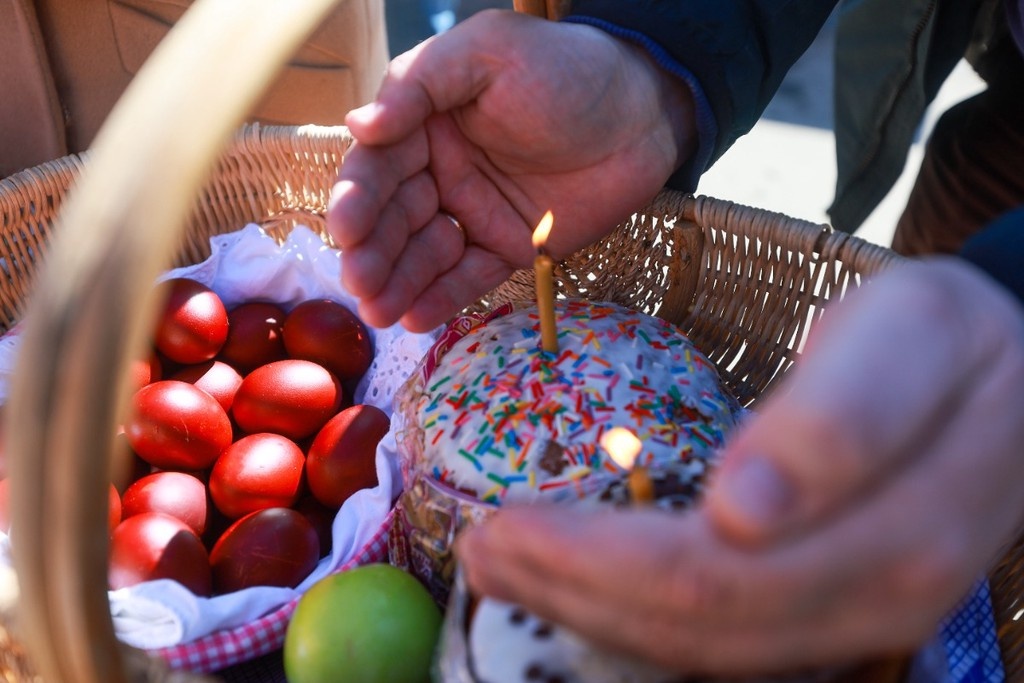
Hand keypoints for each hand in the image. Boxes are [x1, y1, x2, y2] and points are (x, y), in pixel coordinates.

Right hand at [327, 10, 694, 330]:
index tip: (346, 230)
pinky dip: (442, 299)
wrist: (643, 110)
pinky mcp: (507, 247)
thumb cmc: (565, 67)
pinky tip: (416, 319)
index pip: (379, 165)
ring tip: (377, 313)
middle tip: (357, 283)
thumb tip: (359, 125)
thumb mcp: (489, 55)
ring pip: (424, 254)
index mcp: (424, 123)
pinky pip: (468, 277)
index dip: (359, 198)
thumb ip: (421, 86)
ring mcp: (473, 213)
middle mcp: (440, 171)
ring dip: (397, 284)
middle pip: (394, 217)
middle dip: (372, 253)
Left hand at [455, 258, 1023, 674]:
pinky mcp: (835, 614)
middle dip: (572, 593)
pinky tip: (581, 585)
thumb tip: (743, 513)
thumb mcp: (909, 338)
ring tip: (504, 566)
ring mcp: (857, 621)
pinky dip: (636, 618)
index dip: (594, 565)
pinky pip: (724, 640)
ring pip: (704, 651)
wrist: (1017, 379)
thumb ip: (838, 421)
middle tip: (478, 544)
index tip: (502, 522)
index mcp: (893, 533)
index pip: (714, 580)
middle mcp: (878, 602)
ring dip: (590, 613)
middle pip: (697, 629)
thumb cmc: (951, 341)